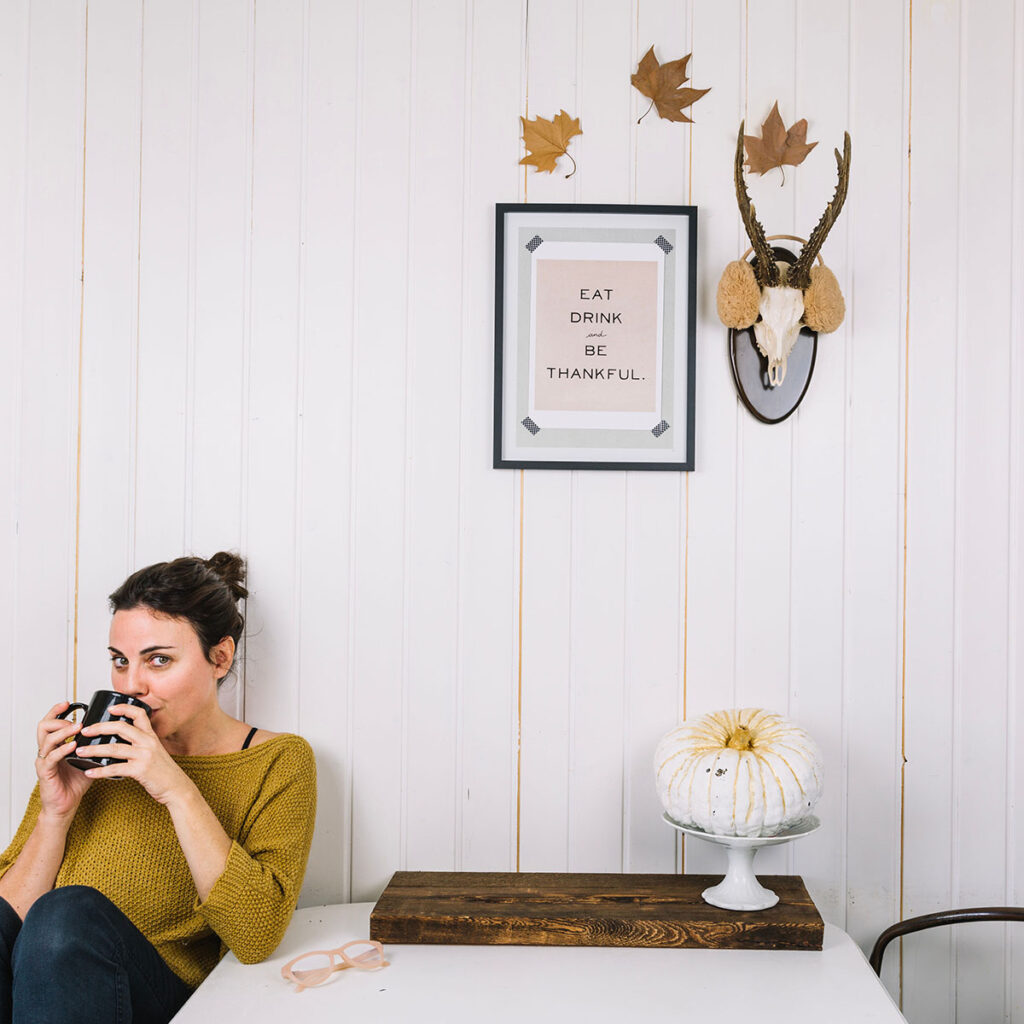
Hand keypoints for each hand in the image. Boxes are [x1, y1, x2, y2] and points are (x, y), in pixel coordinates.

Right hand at [35, 701, 92, 819]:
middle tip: (75, 718)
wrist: (67, 804)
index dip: (57, 711)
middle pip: (43, 726)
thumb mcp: (90, 758)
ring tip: (77, 728)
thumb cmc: (78, 781)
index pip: (51, 722)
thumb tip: (118, 731)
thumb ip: (98, 744)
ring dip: (63, 732)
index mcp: (56, 744)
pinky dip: (62, 749)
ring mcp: (44, 761)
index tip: (69, 702)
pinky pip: (51, 758)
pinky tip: (73, 745)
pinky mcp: (45, 773)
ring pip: (46, 739)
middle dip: (58, 718)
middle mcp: (47, 750)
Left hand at [77, 704, 190, 805]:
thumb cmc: (163, 771)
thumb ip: (142, 744)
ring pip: (114, 747)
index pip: (139, 714)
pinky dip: (99, 771)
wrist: (176, 787)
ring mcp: (144, 755)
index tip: (110, 708)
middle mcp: (148, 742)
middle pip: (121, 727)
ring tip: (79, 751)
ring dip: (93, 749)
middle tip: (84, 731)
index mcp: (151, 736)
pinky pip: (115, 769)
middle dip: (99, 727)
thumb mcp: (156, 751)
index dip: (124, 708)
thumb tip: (122, 741)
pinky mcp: (140, 770)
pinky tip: (89, 772)